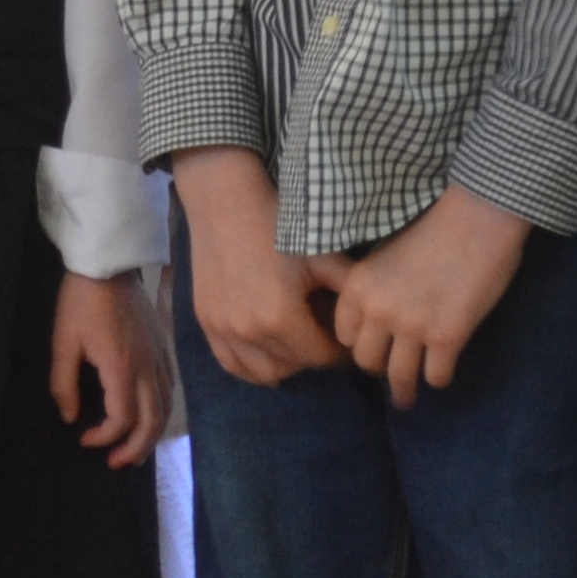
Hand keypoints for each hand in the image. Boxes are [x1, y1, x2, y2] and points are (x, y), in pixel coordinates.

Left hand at [52, 269, 170, 466]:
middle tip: (116, 463)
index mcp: (122, 367)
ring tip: (134, 451)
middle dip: (135, 449)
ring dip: (151, 435)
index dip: (106, 437)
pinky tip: (149, 417)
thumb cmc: (81, 301)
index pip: (123, 418)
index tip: (85, 439)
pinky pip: (169, 390)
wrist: (108, 265)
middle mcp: (148, 367)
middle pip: (152, 422)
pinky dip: (161, 412)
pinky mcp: (164, 348)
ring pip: (165, 408)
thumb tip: (69, 416)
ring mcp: (160, 357)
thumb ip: (64, 383)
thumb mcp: (63, 341)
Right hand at [170, 148, 345, 385]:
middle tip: (321, 333)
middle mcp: (250, 332)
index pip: (322, 358)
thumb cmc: (278, 226)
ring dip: (286, 363)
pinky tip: (266, 352)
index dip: (340, 352)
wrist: (225, 204)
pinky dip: (252, 366)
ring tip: (295, 342)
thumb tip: (370, 326)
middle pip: (296, 366)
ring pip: (265, 372)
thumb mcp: (324, 258)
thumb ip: (351, 294)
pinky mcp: (206, 322)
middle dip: (314, 354)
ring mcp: (224, 329)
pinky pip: (232, 364)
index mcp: (282, 318)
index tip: (345, 338)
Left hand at [321, 184, 532, 406]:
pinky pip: (436, 376)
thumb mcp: (385, 255)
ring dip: (405, 390)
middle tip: (391, 372)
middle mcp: (378, 310)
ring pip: (399, 376)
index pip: (345, 335)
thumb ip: (375, 286)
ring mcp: (412, 326)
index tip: (371, 349)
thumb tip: (376, 316)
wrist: (476, 217)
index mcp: (358, 286)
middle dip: (379, 368)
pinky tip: (442, 375)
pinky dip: (439, 379)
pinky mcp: (447, 336)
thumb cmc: (434, 229)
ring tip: (407, 399)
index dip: (358, 344)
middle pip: (367, 361)